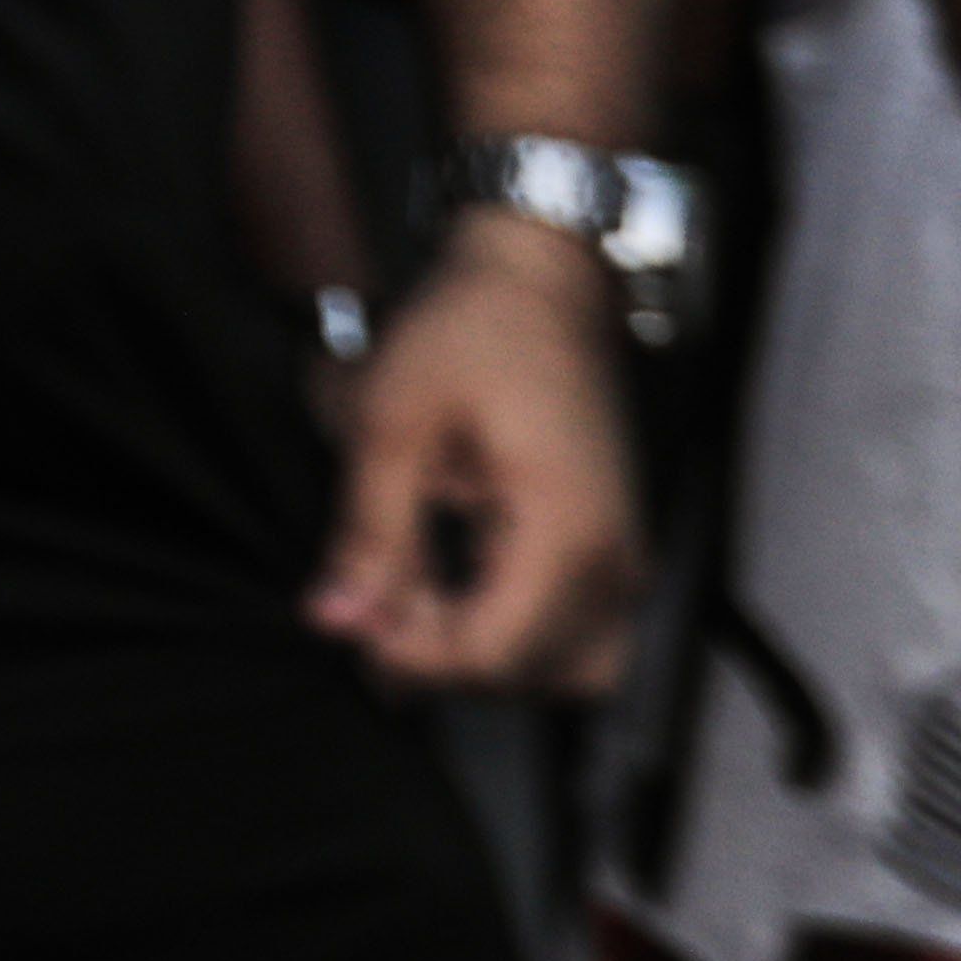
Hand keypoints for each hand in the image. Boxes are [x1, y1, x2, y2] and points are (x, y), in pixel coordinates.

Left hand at [308, 220, 640, 693]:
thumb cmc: (470, 335)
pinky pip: (574, 637)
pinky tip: (450, 588)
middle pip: (525, 674)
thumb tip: (336, 621)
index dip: (409, 658)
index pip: (492, 653)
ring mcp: (624, 564)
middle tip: (369, 600)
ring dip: (480, 657)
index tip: (348, 622)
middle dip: (437, 658)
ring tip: (409, 598)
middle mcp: (614, 566)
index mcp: (566, 533)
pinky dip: (513, 636)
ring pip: (558, 671)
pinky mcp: (614, 556)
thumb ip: (370, 533)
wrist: (541, 286)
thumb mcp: (394, 422)